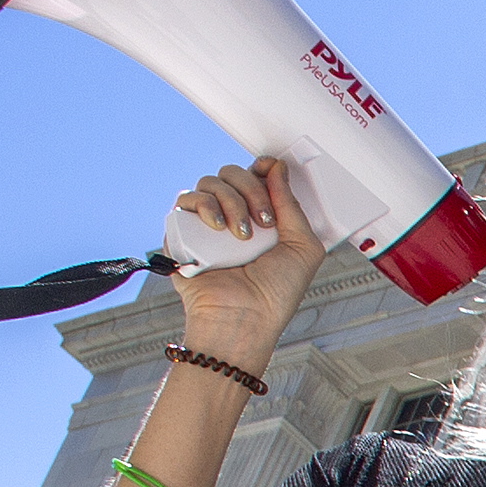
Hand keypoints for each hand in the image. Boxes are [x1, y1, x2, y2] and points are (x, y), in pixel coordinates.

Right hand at [161, 154, 320, 354]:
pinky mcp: (183, 233)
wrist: (245, 318)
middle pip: (234, 173)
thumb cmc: (275, 294)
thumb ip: (291, 205)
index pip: (256, 177)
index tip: (269, 170)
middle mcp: (234, 218)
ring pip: (211, 183)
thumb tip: (276, 168)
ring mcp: (207, 224)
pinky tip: (219, 228)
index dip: (262, 168)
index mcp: (261, 219)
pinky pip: (186, 199)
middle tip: (263, 221)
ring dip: (231, 201)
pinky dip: (204, 205)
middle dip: (252, 190)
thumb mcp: (303, 247)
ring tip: (242, 235)